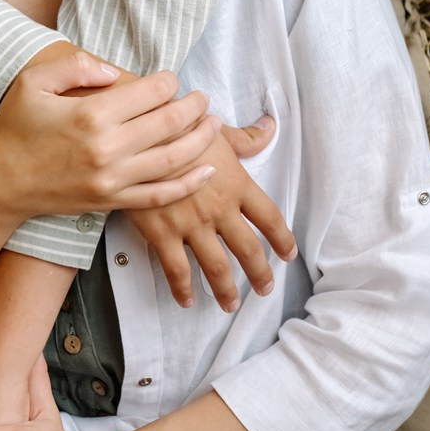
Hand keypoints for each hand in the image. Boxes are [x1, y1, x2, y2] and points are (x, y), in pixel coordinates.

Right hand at [0, 46, 219, 221]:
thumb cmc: (15, 127)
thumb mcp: (34, 82)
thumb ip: (74, 65)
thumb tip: (112, 69)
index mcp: (91, 115)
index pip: (149, 93)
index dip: (169, 82)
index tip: (172, 79)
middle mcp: (107, 149)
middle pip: (169, 124)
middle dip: (194, 108)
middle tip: (203, 98)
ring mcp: (112, 179)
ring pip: (173, 160)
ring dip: (200, 141)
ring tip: (215, 126)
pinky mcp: (112, 201)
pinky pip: (159, 195)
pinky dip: (188, 184)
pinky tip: (207, 171)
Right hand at [127, 117, 296, 311]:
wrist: (141, 134)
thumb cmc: (180, 127)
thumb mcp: (217, 130)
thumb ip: (247, 137)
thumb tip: (271, 126)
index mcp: (237, 184)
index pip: (269, 218)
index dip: (282, 239)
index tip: (288, 254)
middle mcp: (220, 209)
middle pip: (248, 250)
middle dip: (259, 273)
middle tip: (265, 289)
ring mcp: (192, 224)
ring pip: (216, 267)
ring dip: (225, 290)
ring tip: (230, 304)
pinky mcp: (162, 232)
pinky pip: (176, 268)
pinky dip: (182, 288)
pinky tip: (185, 300)